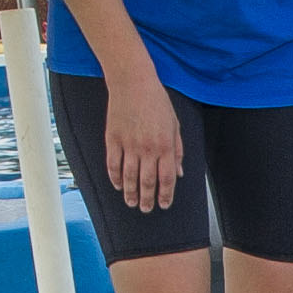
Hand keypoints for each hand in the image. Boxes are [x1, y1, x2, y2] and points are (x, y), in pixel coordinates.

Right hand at [101, 67, 184, 214]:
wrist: (133, 82)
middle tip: (146, 209)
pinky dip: (115, 178)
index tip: (164, 205)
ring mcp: (129, 144)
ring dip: (130, 193)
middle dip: (147, 199)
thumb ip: (178, 150)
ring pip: (129, 177)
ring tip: (131, 203)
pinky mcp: (113, 139)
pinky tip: (117, 185)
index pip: (166, 178)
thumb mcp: (175, 125)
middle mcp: (147, 148)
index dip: (166, 195)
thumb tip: (179, 173)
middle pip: (147, 182)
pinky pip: (113, 164)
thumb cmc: (157, 101)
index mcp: (165, 145)